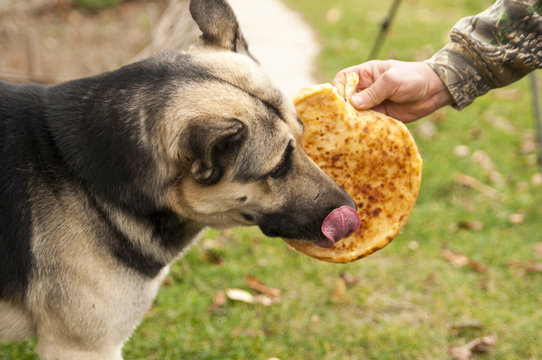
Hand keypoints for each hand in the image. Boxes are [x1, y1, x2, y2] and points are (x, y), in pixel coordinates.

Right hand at [332, 60, 452, 122]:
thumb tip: (353, 103)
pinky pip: (366, 123)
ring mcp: (371, 104)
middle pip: (345, 98)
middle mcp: (365, 89)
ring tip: (351, 127)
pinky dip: (363, 127)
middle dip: (343, 108)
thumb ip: (373, 92)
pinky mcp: (379, 117)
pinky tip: (362, 132)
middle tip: (343, 118)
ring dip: (353, 120)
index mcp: (365, 74)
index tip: (340, 101)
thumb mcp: (392, 81)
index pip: (343, 79)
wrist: (434, 91)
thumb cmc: (413, 78)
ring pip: (354, 113)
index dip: (338, 89)